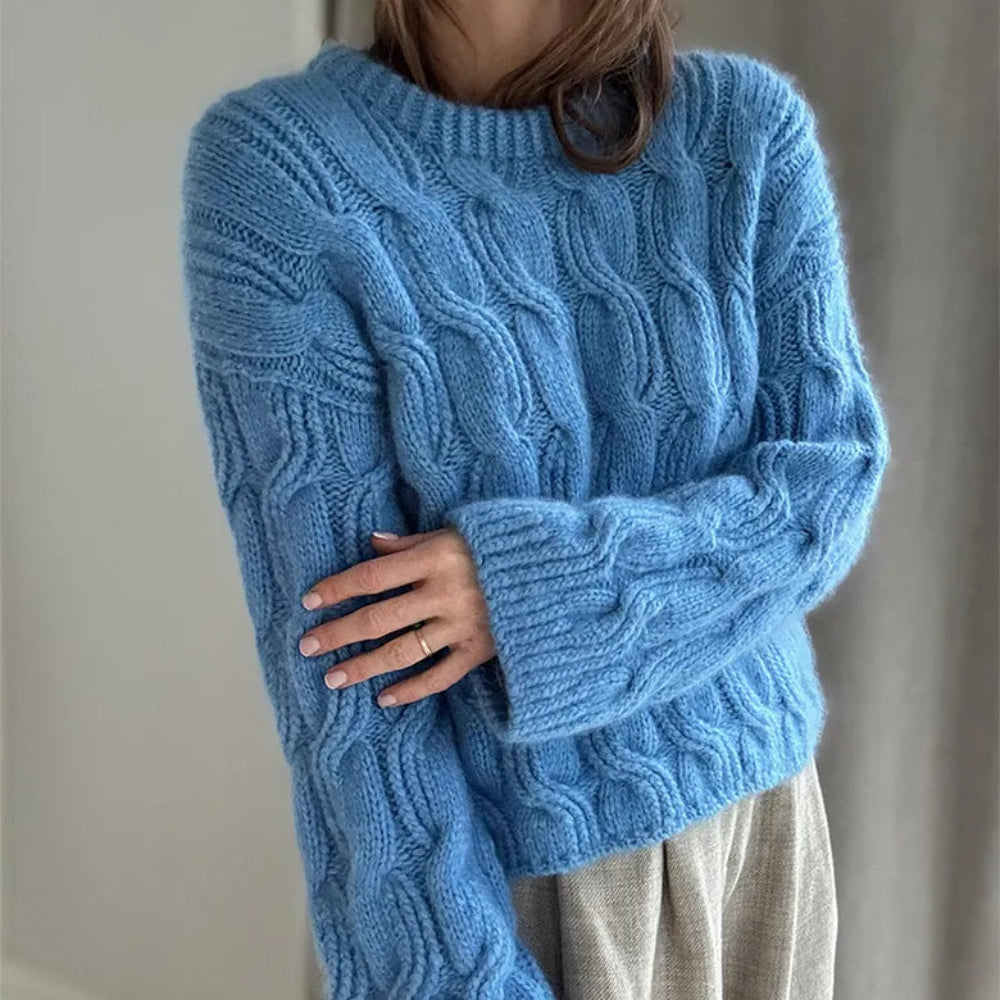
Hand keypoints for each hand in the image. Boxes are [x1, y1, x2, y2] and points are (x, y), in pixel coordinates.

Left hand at [297, 527, 497, 707]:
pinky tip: (384, 698)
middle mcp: (444, 593)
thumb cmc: (498, 547)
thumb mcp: (455, 533)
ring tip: (333, 679)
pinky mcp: (479, 650)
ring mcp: (462, 625)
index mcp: (435, 558)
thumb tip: (372, 544)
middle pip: (379, 617)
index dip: (338, 588)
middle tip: (307, 647)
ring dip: (364, 666)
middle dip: (339, 633)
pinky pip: (439, 675)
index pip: (373, 576)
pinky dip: (412, 689)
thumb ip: (412, 543)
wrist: (553, 573)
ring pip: (402, 651)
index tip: (310, 601)